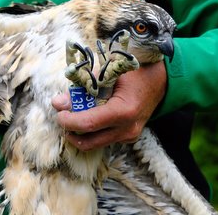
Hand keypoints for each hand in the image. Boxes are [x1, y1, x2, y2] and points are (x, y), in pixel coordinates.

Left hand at [52, 61, 166, 150]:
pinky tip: (91, 116)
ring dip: (80, 133)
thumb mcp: (106, 76)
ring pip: (95, 143)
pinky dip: (92, 132)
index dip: (69, 121)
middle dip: (71, 131)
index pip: (88, 124)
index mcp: (124, 111)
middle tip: (64, 117)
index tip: (59, 113)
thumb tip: (58, 103)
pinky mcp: (129, 138)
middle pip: (89, 141)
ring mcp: (129, 136)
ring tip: (74, 117)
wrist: (159, 81)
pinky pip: (104, 140)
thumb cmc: (133, 73)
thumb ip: (82, 89)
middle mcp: (128, 129)